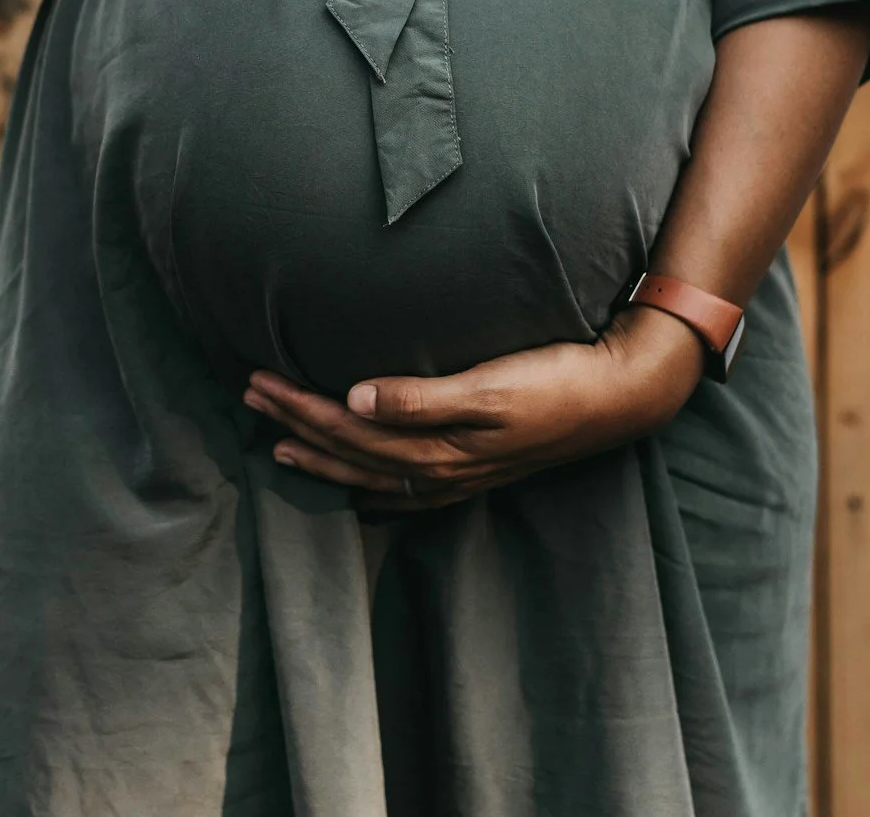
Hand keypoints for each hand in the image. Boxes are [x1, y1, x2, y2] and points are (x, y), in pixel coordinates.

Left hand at [242, 306, 705, 512]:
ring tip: (279, 441)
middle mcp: (441, 470)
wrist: (619, 396)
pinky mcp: (477, 469)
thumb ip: (421, 397)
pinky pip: (406, 489)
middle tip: (250, 396)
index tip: (257, 380)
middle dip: (295, 425)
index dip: (298, 406)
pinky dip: (371, 486)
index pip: (346, 429)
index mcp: (437, 447)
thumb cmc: (555, 381)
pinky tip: (359, 489)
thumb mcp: (490, 385)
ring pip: (370, 473)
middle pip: (349, 452)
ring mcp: (459, 475)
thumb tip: (354, 399)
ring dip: (322, 455)